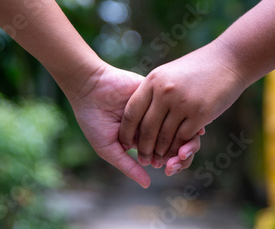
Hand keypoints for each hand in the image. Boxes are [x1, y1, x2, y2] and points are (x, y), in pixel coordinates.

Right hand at [64, 63, 200, 187]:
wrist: (89, 89)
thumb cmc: (93, 121)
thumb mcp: (108, 148)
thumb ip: (127, 165)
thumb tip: (147, 184)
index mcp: (142, 137)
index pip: (161, 152)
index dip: (170, 161)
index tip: (170, 168)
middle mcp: (152, 123)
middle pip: (173, 139)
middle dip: (178, 151)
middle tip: (177, 159)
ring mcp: (155, 107)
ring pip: (177, 123)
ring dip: (182, 135)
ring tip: (181, 146)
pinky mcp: (157, 92)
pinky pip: (173, 104)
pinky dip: (181, 115)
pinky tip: (184, 123)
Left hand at [119, 41, 245, 168]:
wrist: (228, 60)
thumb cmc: (197, 67)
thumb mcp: (168, 73)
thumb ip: (153, 90)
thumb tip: (138, 112)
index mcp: (153, 81)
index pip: (132, 112)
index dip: (126, 131)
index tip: (125, 143)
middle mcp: (165, 92)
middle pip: (147, 128)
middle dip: (143, 148)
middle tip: (143, 158)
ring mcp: (182, 103)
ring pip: (165, 137)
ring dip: (161, 152)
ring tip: (158, 160)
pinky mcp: (200, 114)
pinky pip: (183, 138)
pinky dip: (178, 149)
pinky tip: (177, 154)